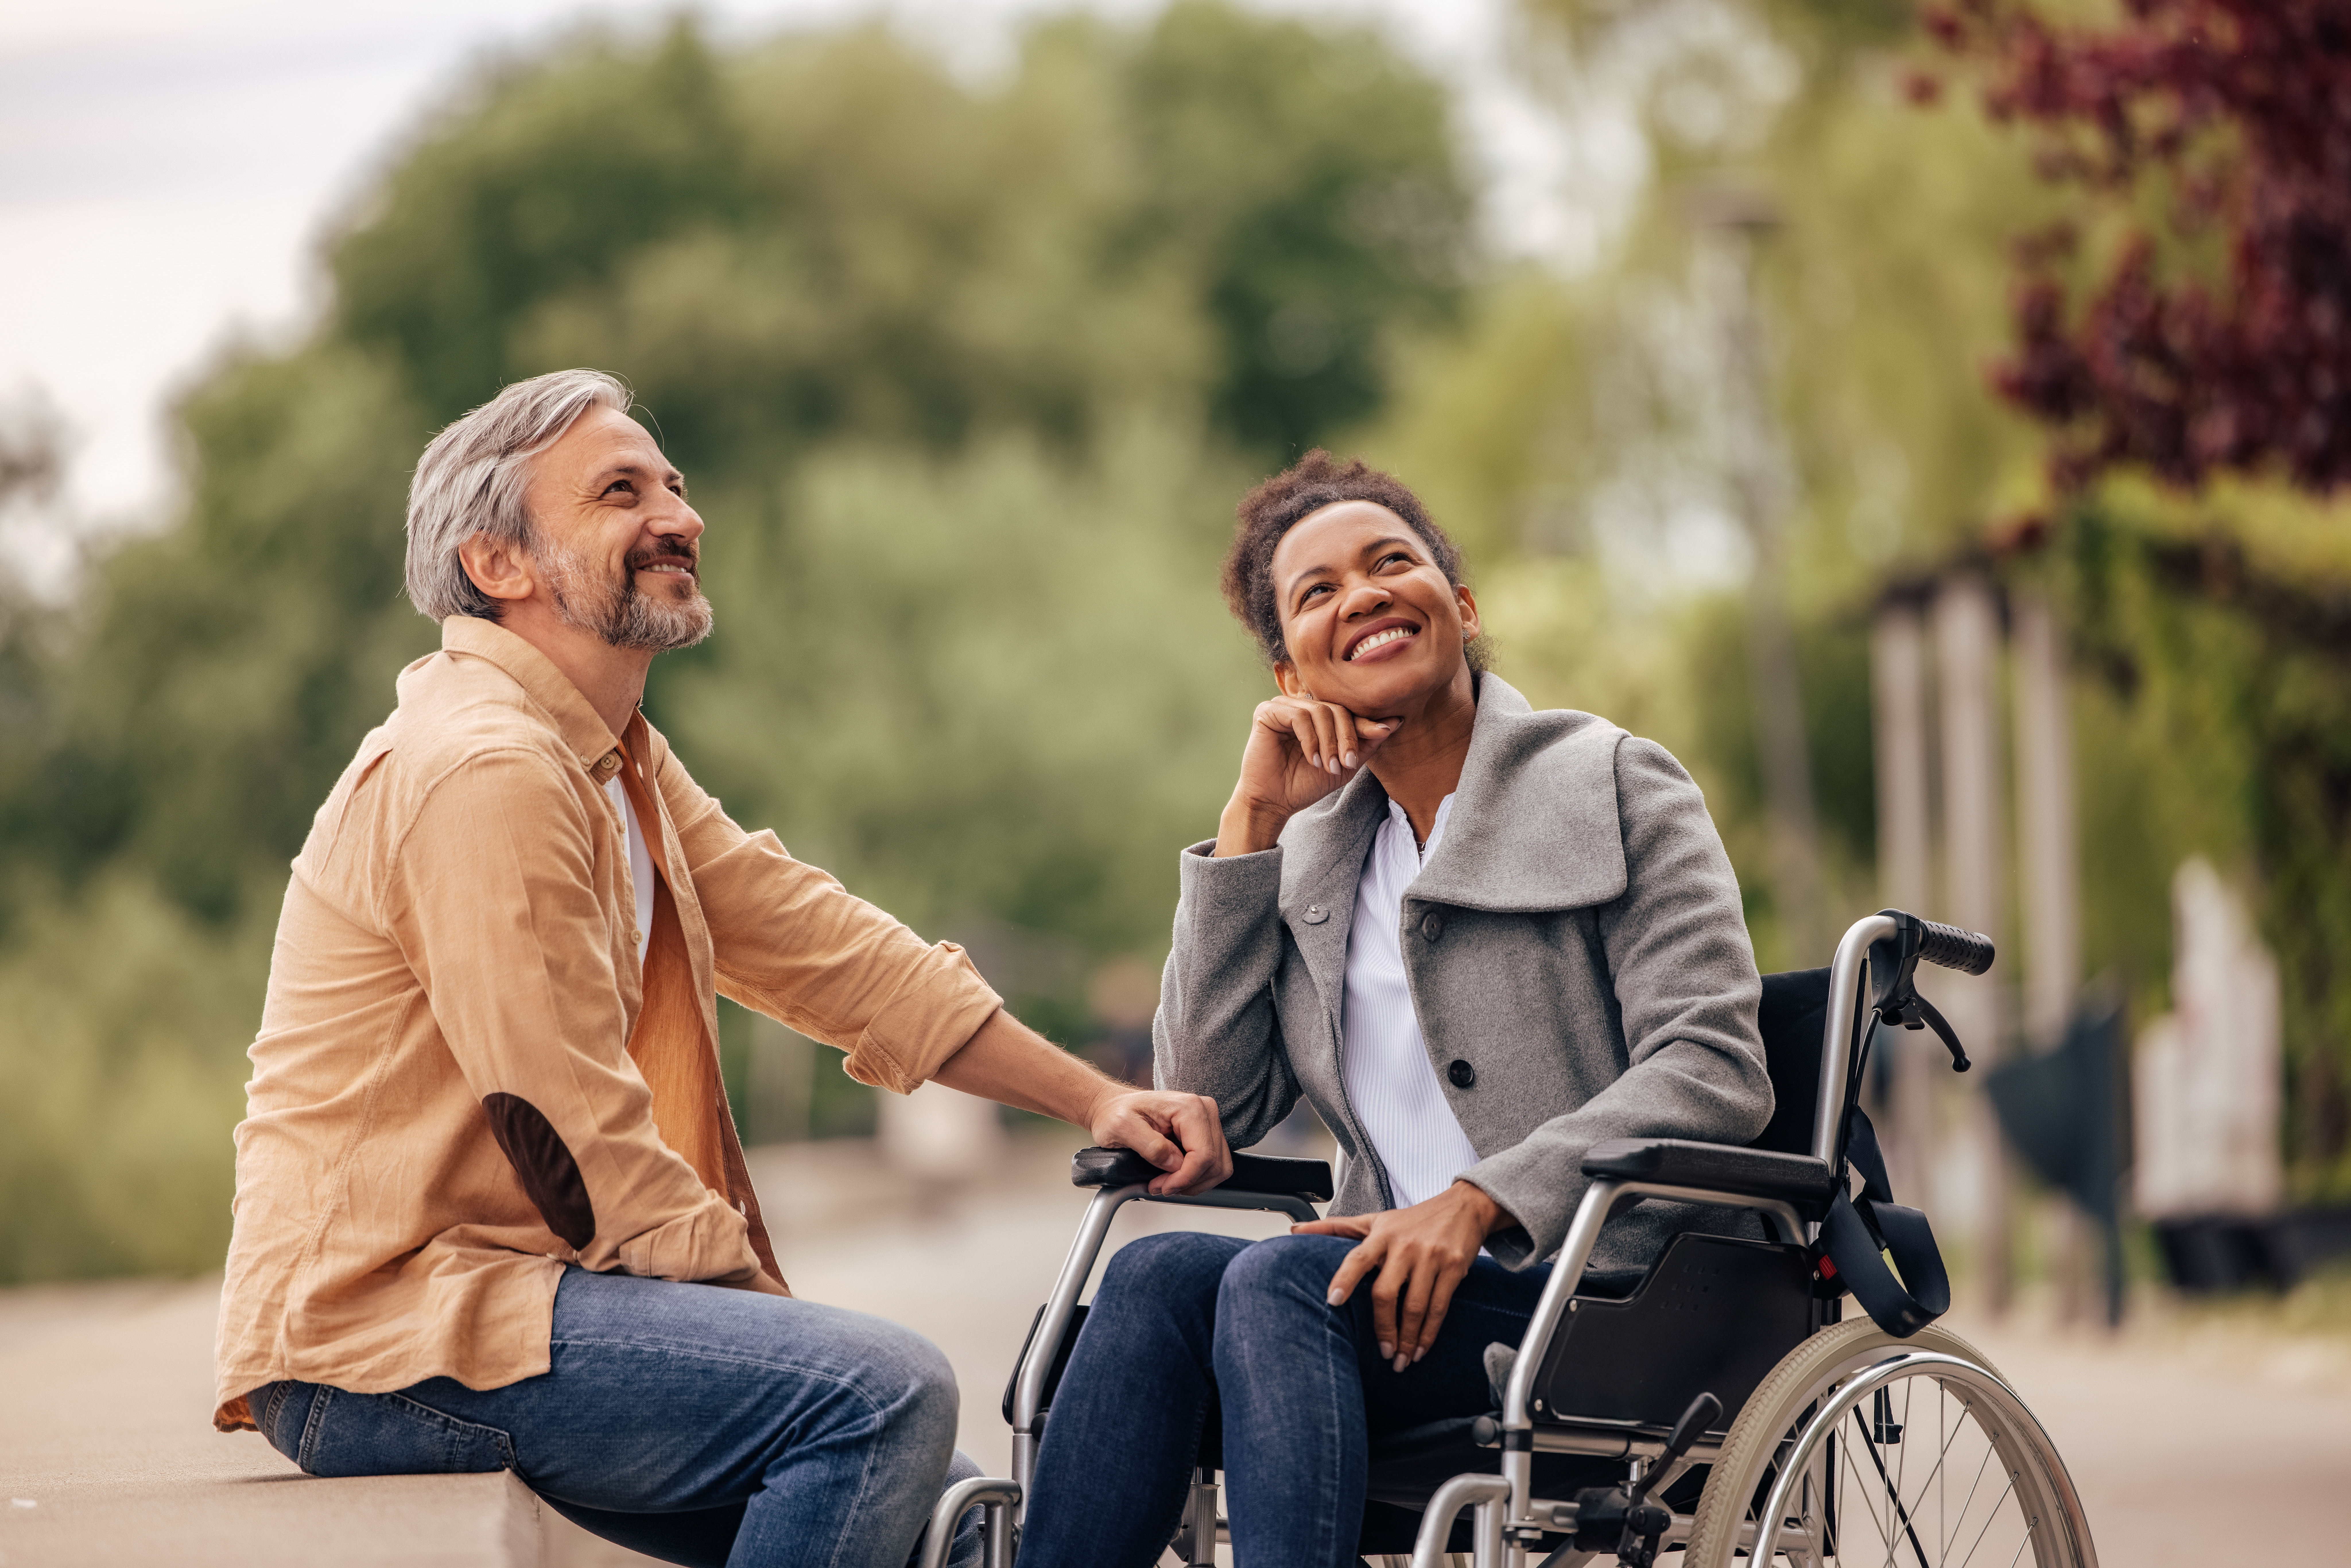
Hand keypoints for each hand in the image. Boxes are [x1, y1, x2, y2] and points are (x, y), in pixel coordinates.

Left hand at [1088, 1087, 1231, 1195]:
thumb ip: (1150, 1146)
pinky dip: (1196, 1177)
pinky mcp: (1205, 1133)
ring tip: (1166, 1182)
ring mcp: (1206, 1122)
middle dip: (1188, 1182)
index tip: (1163, 1187)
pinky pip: (1212, 1164)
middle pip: (1214, 1163)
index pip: (1203, 1155)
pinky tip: (1175, 1176)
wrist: (1114, 1106)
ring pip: (1217, 1167)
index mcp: (1188, 1107)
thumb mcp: (1122, 1128)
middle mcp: (1203, 1111)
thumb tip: (1175, 1163)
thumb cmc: (1116, 1112)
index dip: (1184, 1178)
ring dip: (1193, 1182)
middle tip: (1161, 1186)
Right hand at [1215, 694, 1398, 855]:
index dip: (1365, 724)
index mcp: (1318, 715)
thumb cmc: (1305, 784)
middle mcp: (1301, 706)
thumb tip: (1395, 722)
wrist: (1274, 802)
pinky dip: (1310, 739)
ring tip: (1328, 766)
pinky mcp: (1267, 711)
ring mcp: (1283, 706)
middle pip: (1336, 708)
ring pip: (1320, 710)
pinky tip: (1312, 759)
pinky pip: (1298, 716)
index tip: (1383, 733)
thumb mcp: (1345, 765)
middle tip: (1348, 763)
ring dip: (1329, 741)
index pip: (1347, 711)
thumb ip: (1366, 744)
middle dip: (1347, 737)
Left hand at [1293, 1181, 1510, 1370]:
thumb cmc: (1413, 1219)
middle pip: (1386, 1292)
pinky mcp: (1453, 1267)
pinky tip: (1420, 1349)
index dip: (1344, 1278)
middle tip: (1383, 1354)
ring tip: (1400, 1360)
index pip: (1358, 1258)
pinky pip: (1438, 1307)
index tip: (1333, 1301)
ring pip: (1415, 1306)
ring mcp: (1430, 1257)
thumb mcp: (1375, 1219)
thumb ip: (1336, 1228)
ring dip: (1407, 1339)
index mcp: (1382, 1235)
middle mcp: (1404, 1246)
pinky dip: (1428, 1333)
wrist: (1463, 1207)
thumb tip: (1294, 1230)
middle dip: (1383, 1328)